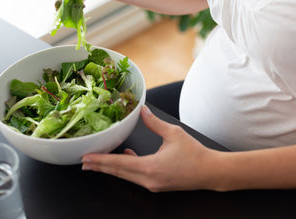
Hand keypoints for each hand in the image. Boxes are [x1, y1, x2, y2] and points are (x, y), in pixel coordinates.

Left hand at [82, 105, 224, 191]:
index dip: (101, 161)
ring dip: (111, 168)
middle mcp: (148, 180)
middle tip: (84, 162)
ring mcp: (152, 184)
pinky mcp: (157, 184)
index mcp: (151, 168)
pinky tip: (125, 158)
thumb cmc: (195, 154)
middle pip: (118, 173)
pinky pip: (136, 177)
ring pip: (126, 176)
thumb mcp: (173, 134)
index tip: (87, 158)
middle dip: (100, 167)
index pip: (119, 164)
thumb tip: (142, 110)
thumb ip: (154, 123)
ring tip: (97, 163)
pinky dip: (127, 168)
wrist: (211, 172)